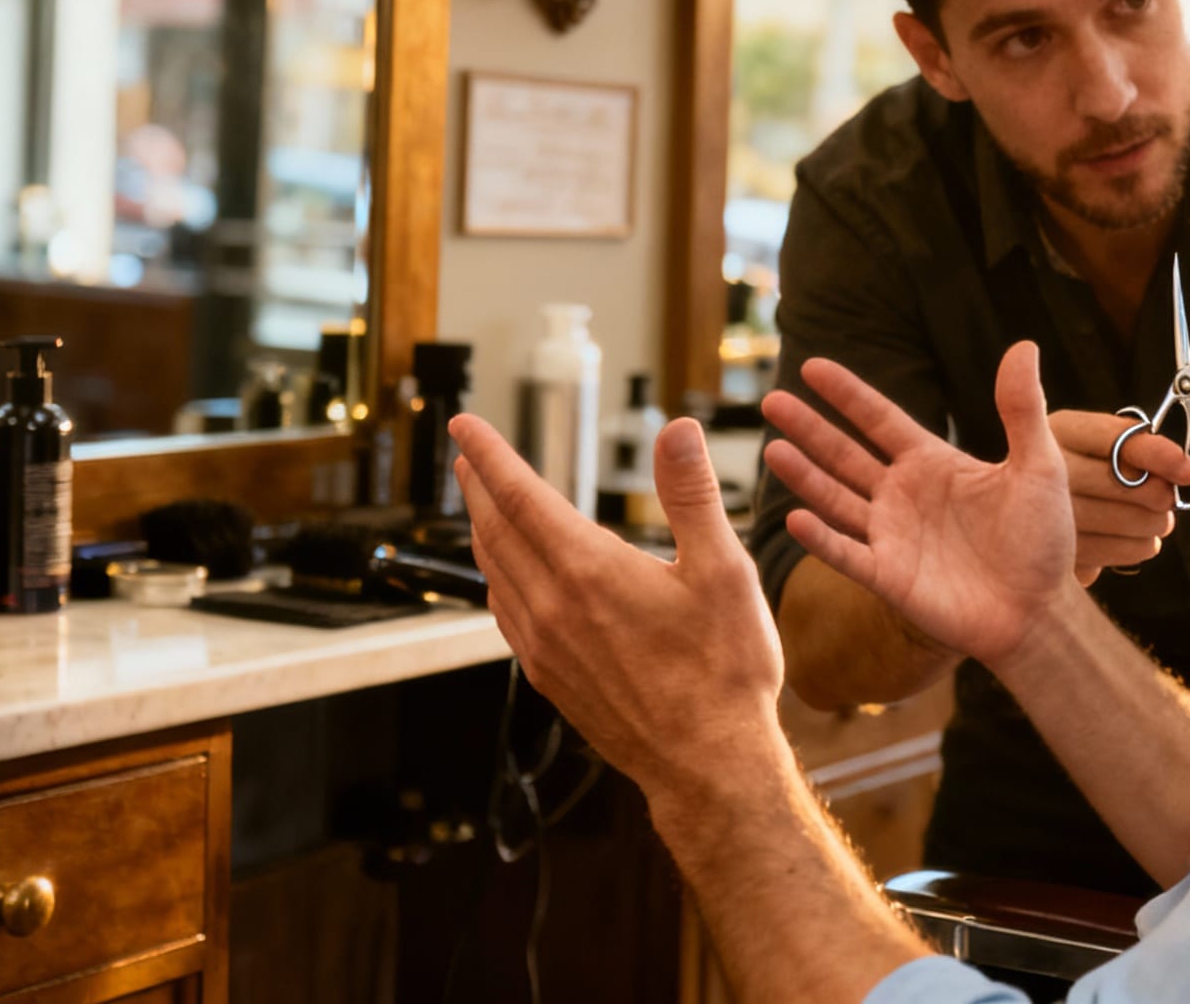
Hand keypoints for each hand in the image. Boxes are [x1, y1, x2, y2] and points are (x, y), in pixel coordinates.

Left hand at [453, 413, 783, 795]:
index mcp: (589, 570)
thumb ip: (691, 494)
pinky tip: (510, 576)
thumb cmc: (724, 670)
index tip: (465, 425)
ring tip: (484, 504)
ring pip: (495, 572)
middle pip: (495, 531)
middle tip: (466, 454)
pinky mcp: (549, 677)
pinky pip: (506, 614)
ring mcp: (544, 646)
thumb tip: (677, 430)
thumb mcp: (724, 571)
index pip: (521, 496)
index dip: (490, 455)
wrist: (706, 763)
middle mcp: (553, 606)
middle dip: (477, 485)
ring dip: (483, 530)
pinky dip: (498, 577)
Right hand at [761, 343, 1073, 664]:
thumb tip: (1024, 344)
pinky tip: (796, 517)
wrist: (1041, 610)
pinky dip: (822, 538)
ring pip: (836, 499)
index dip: (847, 394)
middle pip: (845, 454)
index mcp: (932, 464)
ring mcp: (891, 537)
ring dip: (805, 476)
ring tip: (773, 449)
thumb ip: (1021, 409)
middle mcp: (902, 496)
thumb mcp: (1038, 466)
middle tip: (772, 401)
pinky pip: (847, 554)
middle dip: (809, 428)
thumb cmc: (1043, 539)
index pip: (880, 419)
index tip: (812, 367)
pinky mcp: (889, 578)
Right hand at [1050, 410, 1189, 584]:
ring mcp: (1047, 514)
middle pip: (1127, 483)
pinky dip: (1135, 547)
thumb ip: (1139, 448)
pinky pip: (1117, 552)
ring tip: (1152, 519)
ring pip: (1129, 521)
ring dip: (1153, 524)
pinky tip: (1133, 538)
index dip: (1157, 454)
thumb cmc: (1082, 473)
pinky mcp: (1058, 551)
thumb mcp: (1100, 446)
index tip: (1188, 469)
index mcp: (1060, 430)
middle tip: (1167, 499)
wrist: (1031, 519)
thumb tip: (1186, 469)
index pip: (1117, 439)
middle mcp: (1045, 467)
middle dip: (1161, 494)